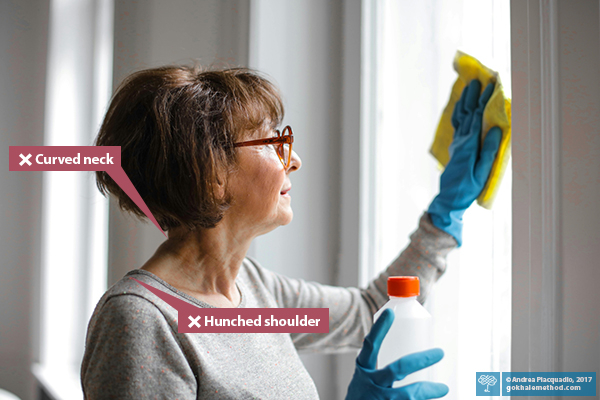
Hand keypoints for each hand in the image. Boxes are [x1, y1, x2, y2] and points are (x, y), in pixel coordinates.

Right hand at [345, 309, 448, 399]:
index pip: (370, 345)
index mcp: (363, 369)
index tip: (390, 312)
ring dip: (427, 390)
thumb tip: (411, 358)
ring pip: (408, 394)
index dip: (379, 329)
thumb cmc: (363, 397)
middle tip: (439, 353)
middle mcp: (371, 383)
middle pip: (398, 369)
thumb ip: (381, 369)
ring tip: (443, 387)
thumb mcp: (364, 379)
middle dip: (420, 360)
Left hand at [428, 80, 501, 245]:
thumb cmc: (469, 188)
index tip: (491, 86)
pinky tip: (461, 108)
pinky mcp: (456, 148)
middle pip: (466, 113)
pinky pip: (457, 125)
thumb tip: (494, 128)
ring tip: (468, 88)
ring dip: (464, 102)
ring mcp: (457, 143)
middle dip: (472, 96)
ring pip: (459, 117)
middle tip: (478, 80)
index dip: (483, 101)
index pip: (477, 117)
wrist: (449, 198)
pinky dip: (459, 113)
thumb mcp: (482, 171)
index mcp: (469, 145)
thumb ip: (488, 150)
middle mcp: (461, 141)